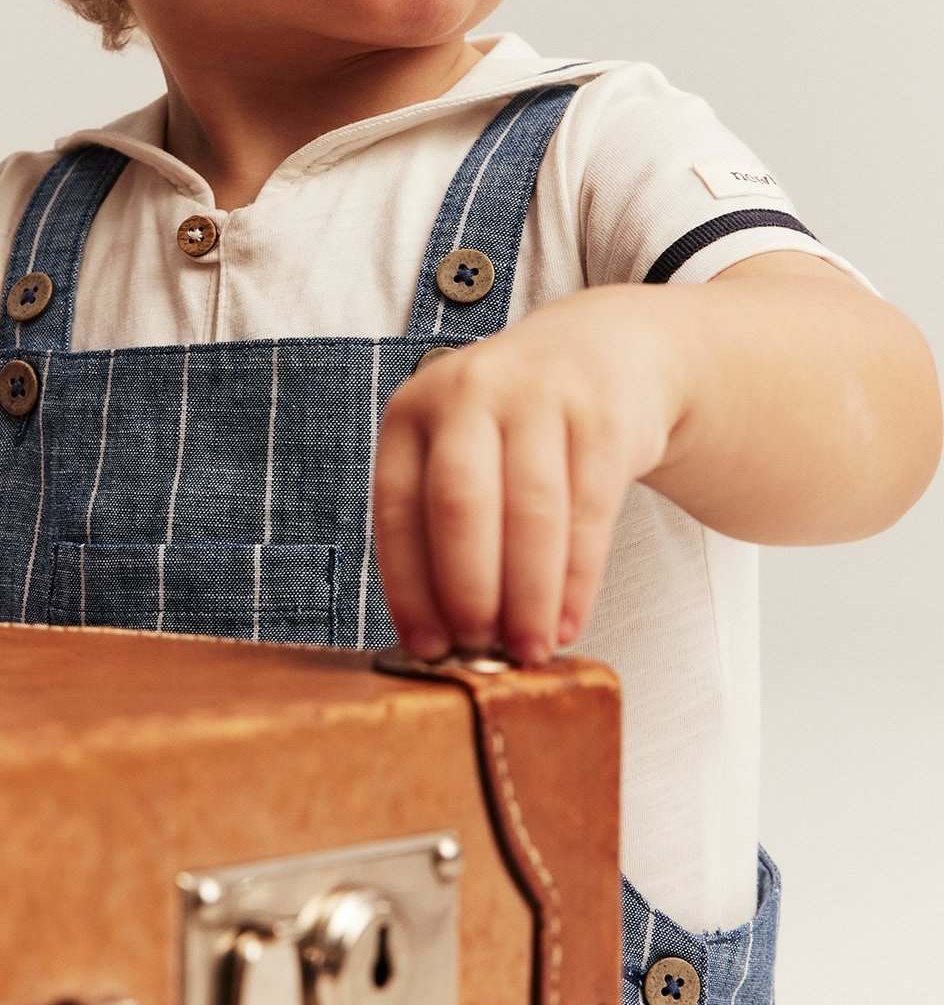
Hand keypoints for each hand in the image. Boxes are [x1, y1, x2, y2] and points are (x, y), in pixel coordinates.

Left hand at [373, 287, 685, 664]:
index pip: (399, 508)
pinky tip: (570, 621)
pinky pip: (590, 509)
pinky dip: (577, 577)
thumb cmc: (514, 427)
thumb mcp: (462, 450)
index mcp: (413, 409)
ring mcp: (539, 395)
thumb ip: (445, 528)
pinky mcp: (603, 414)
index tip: (427, 649)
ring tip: (531, 650)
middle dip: (469, 590)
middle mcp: (469, 391)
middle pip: (460, 504)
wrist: (604, 351)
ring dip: (530, 595)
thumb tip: (440, 640)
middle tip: (482, 653)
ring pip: (531, 511)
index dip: (410, 586)